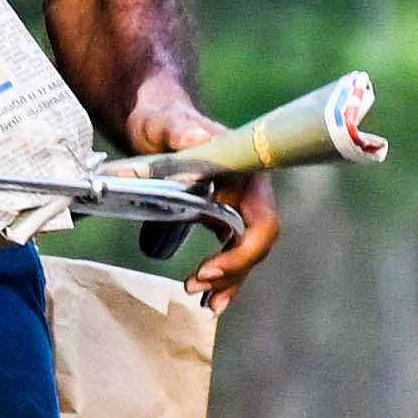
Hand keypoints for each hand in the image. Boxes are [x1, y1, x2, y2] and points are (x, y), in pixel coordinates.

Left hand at [128, 76, 278, 309]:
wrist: (154, 120)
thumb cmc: (161, 117)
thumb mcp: (165, 122)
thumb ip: (180, 129)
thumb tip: (197, 137)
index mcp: (248, 171)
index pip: (263, 221)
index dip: (243, 250)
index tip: (210, 267)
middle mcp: (251, 192)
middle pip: (256, 243)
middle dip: (232, 271)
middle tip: (196, 286)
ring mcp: (238, 206)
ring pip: (246, 253)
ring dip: (228, 281)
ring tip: (202, 301)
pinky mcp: (222, 216)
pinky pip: (231, 253)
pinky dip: (222, 278)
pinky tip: (208, 299)